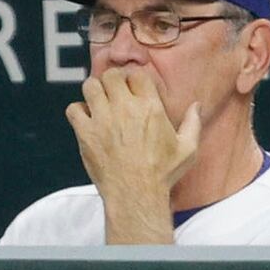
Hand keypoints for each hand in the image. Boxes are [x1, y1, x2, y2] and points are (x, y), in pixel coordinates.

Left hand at [66, 67, 200, 231]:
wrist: (136, 194)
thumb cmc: (161, 174)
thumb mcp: (187, 149)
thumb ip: (192, 124)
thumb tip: (196, 106)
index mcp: (150, 108)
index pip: (136, 74)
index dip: (132, 78)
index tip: (132, 87)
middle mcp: (125, 109)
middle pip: (111, 75)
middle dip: (112, 81)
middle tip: (113, 92)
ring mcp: (103, 119)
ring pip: (90, 86)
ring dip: (94, 91)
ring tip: (98, 101)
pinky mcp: (86, 133)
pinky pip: (73, 109)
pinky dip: (78, 111)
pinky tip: (87, 120)